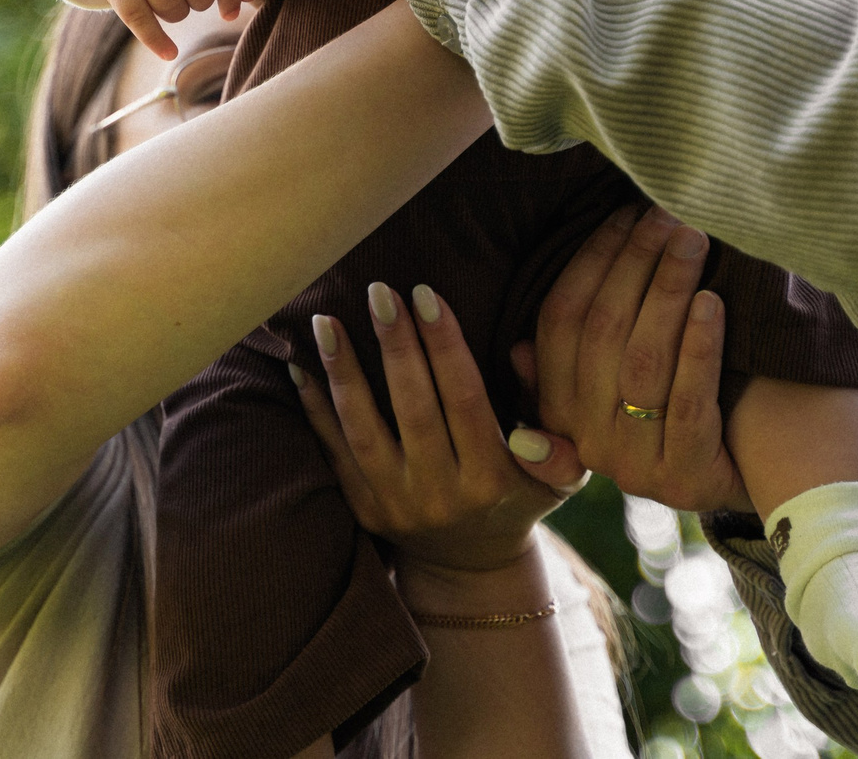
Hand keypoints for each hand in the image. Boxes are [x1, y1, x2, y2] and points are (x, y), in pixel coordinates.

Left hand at [296, 280, 587, 574]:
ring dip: (343, 373)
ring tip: (325, 321)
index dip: (445, 345)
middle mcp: (443, 493)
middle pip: (414, 408)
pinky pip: (335, 454)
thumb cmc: (519, 495)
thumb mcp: (558, 467)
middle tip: (378, 291)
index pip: (465, 398)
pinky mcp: (365, 510)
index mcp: (492, 477)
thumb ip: (546, 405)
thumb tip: (522, 348)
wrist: (474, 566)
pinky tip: (299, 367)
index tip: (425, 293)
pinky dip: (316, 410)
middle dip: (394, 346)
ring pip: (365, 431)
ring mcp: (399, 504)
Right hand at [513, 204, 751, 514]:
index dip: (590, 262)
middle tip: (665, 214)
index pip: (560, 323)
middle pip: (603, 333)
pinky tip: (713, 301)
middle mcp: (590, 441)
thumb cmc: (684, 409)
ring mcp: (637, 465)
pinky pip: (688, 402)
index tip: (624, 214)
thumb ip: (567, 368)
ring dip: (667, 291)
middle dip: (634, 263)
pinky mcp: (686, 478)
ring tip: (691, 240)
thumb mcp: (617, 390)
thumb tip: (517, 348)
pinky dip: (698, 347)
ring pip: (643, 362)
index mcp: (561, 411)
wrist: (758, 479)